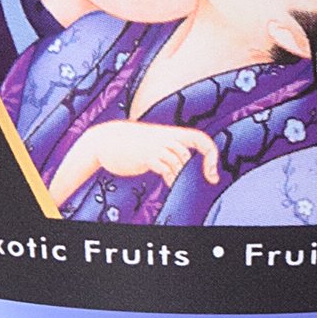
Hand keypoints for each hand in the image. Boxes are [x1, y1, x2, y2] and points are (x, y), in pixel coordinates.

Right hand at [48, 120, 220, 207]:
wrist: (104, 140)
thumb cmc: (130, 145)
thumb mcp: (153, 143)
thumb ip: (169, 152)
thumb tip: (183, 169)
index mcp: (171, 133)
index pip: (201, 139)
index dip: (211, 156)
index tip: (212, 175)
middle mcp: (165, 138)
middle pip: (188, 155)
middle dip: (192, 172)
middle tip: (191, 184)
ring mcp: (155, 146)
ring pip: (178, 162)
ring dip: (179, 176)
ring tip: (174, 183)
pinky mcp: (146, 156)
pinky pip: (165, 168)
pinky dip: (170, 179)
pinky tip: (168, 183)